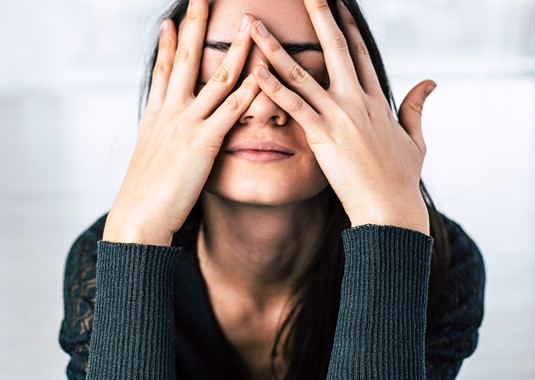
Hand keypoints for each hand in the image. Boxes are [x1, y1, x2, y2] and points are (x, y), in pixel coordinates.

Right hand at [103, 0, 258, 244]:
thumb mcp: (150, 158)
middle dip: (196, 25)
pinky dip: (249, 90)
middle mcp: (170, 112)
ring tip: (248, 24)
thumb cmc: (146, 194)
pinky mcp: (204, 142)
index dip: (170, 42)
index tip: (175, 19)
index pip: (164, 69)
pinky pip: (232, 110)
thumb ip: (161, 139)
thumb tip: (165, 134)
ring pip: (215, 77)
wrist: (139, 217)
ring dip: (235, 49)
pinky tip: (263, 72)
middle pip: (186, 59)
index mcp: (156, 115)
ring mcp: (187, 124)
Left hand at [245, 0, 434, 233]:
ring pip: (303, 72)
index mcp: (377, 101)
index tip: (337, 4)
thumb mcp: (415, 140)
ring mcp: (340, 116)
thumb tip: (430, 82)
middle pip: (335, 48)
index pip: (360, 54)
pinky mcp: (323, 135)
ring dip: (276, 47)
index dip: (347, 27)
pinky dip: (273, 87)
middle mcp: (358, 100)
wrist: (391, 209)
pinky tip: (255, 69)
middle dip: (319, 15)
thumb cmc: (401, 179)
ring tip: (255, 25)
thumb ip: (417, 107)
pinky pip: (294, 105)